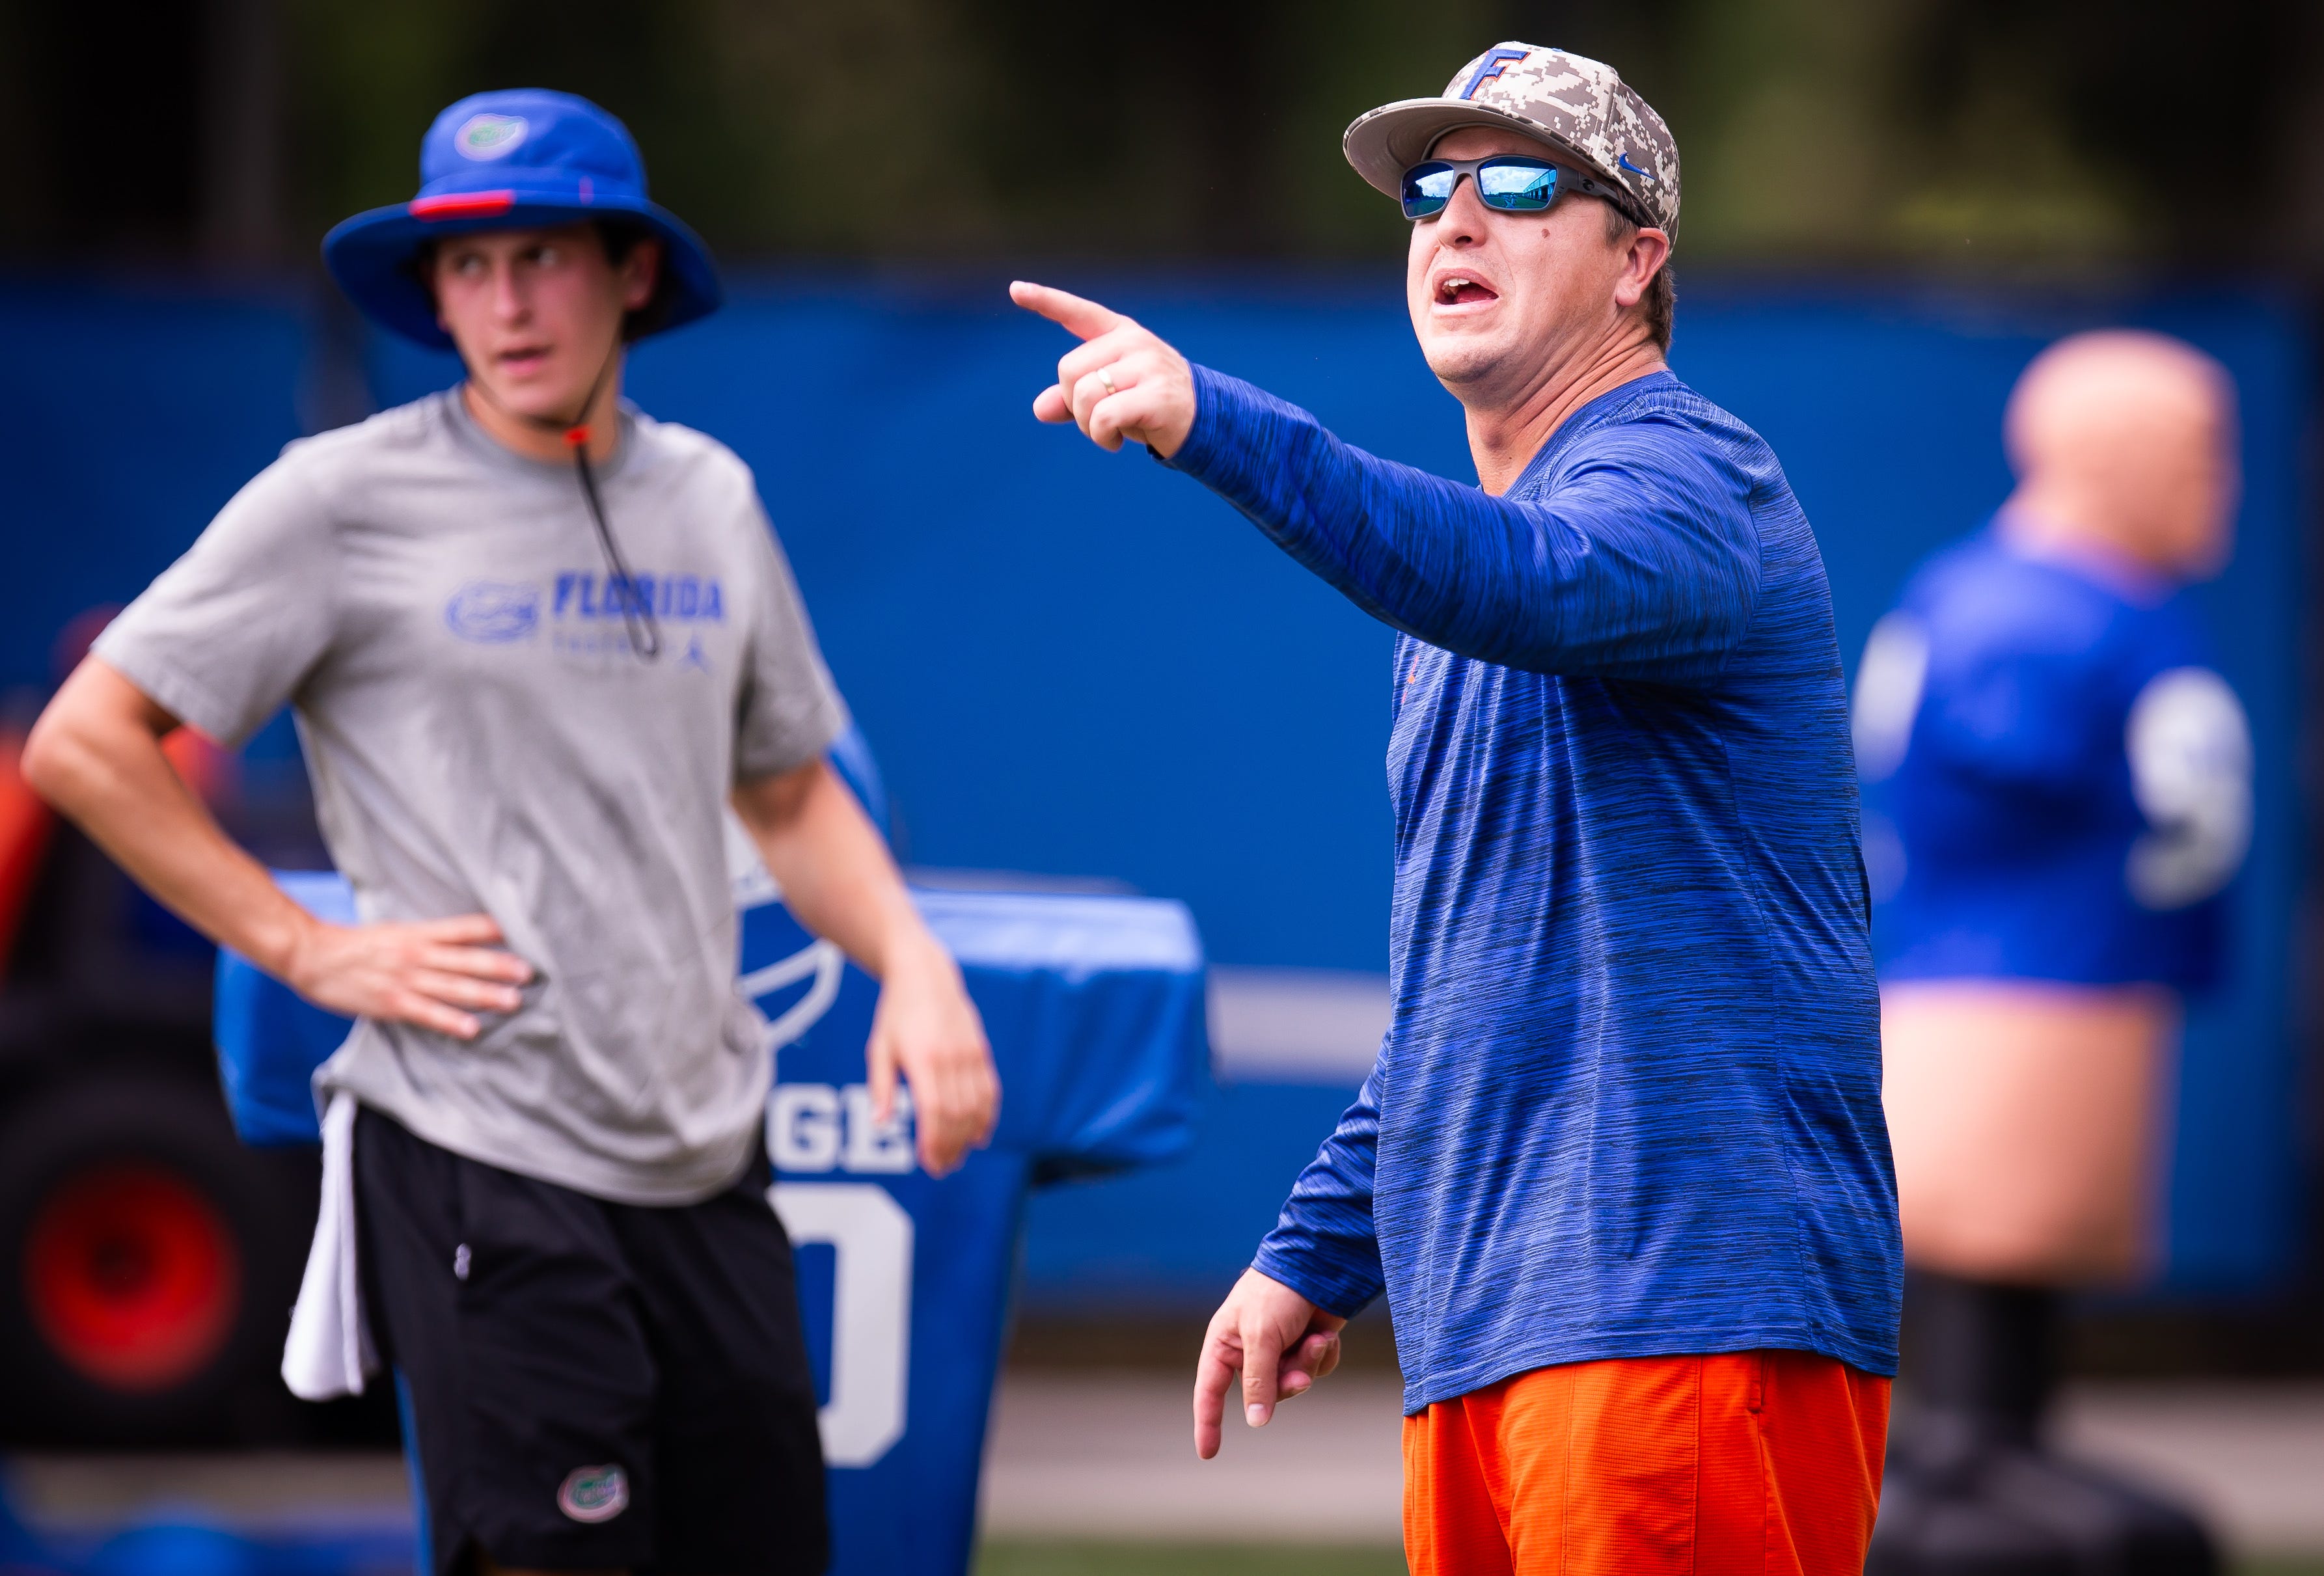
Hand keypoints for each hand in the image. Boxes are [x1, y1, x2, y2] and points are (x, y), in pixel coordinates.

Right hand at [281, 912, 532, 1040]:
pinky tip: (472, 1029)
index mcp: (418, 933)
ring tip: (513, 1001)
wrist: (312, 955)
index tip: (521, 932)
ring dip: (485, 995)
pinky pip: (427, 1014)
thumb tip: (460, 942)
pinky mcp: (391, 1004)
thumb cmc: (356, 944)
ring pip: (453, 987)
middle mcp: (416, 954)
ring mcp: (405, 980)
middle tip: (529, 971)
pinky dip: (450, 1022)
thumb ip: (427, 937)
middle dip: (499, 966)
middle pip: (466, 959)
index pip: (463, 928)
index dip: (492, 930)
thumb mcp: (395, 931)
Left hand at [867, 941, 997, 1175]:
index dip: (933, 1141)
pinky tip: (980, 1136)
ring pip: (976, 1107)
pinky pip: (989, 1090)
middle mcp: (950, 1058)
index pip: (933, 1111)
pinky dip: (987, 1116)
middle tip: (941, 1168)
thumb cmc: (896, 1014)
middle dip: (950, 1147)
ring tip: (956, 1157)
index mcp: (922, 1059)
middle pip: (956, 1115)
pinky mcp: (981, 1051)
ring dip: (968, 1137)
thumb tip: (881, 1123)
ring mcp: (969, 1054)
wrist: (925, 976)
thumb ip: (881, 1087)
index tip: (929, 1163)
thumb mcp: (879, 1049)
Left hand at [1011, 281, 1197, 457]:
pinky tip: (1117, 441)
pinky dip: (1101, 437)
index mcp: (1120, 334)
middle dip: (1074, 403)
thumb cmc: (1150, 405)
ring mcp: (1148, 365)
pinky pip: (1104, 417)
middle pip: (1067, 369)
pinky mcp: (1157, 394)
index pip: (1078, 312)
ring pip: (1084, 395)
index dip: (1045, 301)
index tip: (1015, 289)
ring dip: (1087, 425)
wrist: (1205, 422)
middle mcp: (1133, 342)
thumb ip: (1073, 399)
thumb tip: (1040, 409)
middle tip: (1099, 418)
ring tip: (1110, 432)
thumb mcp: (1109, 397)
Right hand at [1192, 1267, 1346, 1458]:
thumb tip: (1256, 1422)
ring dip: (1307, 1365)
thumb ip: (1258, 1381)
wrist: (1318, 1264)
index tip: (1207, 1453)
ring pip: (1294, 1384)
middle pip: (1265, 1395)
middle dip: (1286, 1385)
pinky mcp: (1306, 1345)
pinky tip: (1324, 1334)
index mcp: (1225, 1344)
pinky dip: (1322, 1356)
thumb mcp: (1261, 1337)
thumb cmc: (1277, 1293)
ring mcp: (1281, 1349)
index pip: (1210, 1391)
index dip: (1208, 1422)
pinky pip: (1315, 1370)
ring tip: (1315, 1339)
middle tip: (1300, 1375)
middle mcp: (1250, 1351)